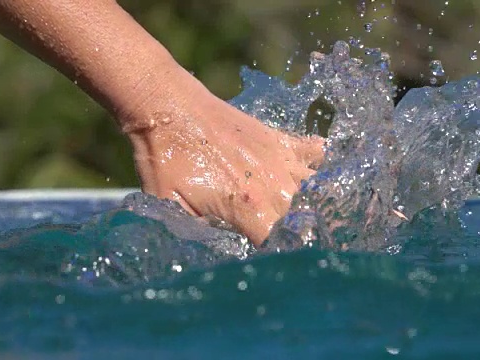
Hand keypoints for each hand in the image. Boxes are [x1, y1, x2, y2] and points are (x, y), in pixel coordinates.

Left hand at [125, 85, 323, 246]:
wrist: (166, 105)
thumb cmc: (163, 157)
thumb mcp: (168, 205)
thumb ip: (194, 232)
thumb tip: (211, 249)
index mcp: (248, 206)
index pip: (281, 244)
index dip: (277, 255)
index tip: (268, 257)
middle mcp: (273, 184)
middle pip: (303, 220)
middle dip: (298, 235)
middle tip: (290, 242)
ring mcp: (279, 157)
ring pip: (315, 189)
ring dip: (312, 205)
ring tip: (306, 217)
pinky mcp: (277, 138)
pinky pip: (313, 153)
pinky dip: (315, 165)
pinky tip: (310, 174)